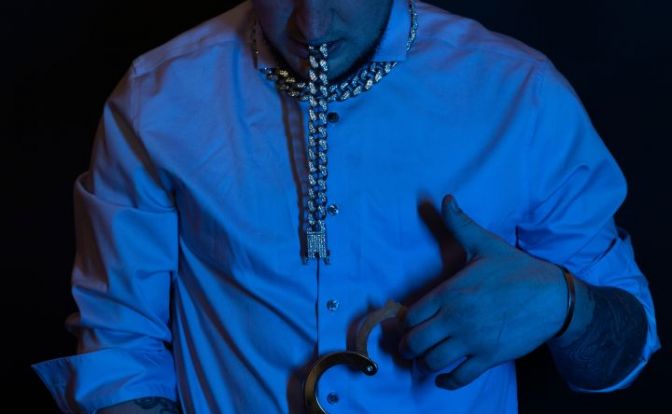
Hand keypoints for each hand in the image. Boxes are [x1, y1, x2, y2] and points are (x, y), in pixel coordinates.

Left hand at [398, 195, 566, 389]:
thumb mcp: (485, 244)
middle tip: (409, 345)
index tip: (406, 323)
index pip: (411, 316)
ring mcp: (472, 341)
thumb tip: (445, 198)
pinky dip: (446, 381)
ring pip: (433, 362)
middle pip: (415, 343)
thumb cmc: (517, 269)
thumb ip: (460, 224)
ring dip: (423, 363)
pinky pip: (459, 377)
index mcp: (450, 293)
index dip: (404, 322)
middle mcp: (456, 319)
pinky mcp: (489, 357)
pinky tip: (442, 377)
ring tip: (424, 359)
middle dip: (407, 347)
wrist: (554, 297)